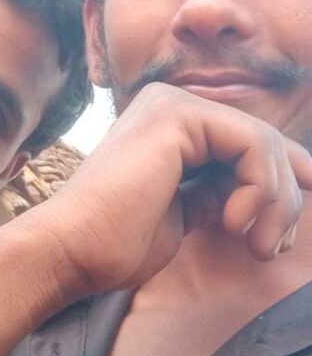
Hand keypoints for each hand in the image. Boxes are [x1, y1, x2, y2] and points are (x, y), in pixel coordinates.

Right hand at [27, 84, 311, 296]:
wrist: (71, 251)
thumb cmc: (115, 245)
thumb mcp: (185, 214)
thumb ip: (219, 192)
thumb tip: (270, 193)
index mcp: (171, 126)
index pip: (249, 145)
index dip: (283, 186)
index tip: (285, 235)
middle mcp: (172, 104)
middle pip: (263, 141)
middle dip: (284, 198)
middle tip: (273, 248)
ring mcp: (173, 104)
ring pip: (265, 143)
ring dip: (277, 201)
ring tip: (259, 245)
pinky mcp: (177, 116)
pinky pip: (253, 144)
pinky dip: (259, 188)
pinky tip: (234, 222)